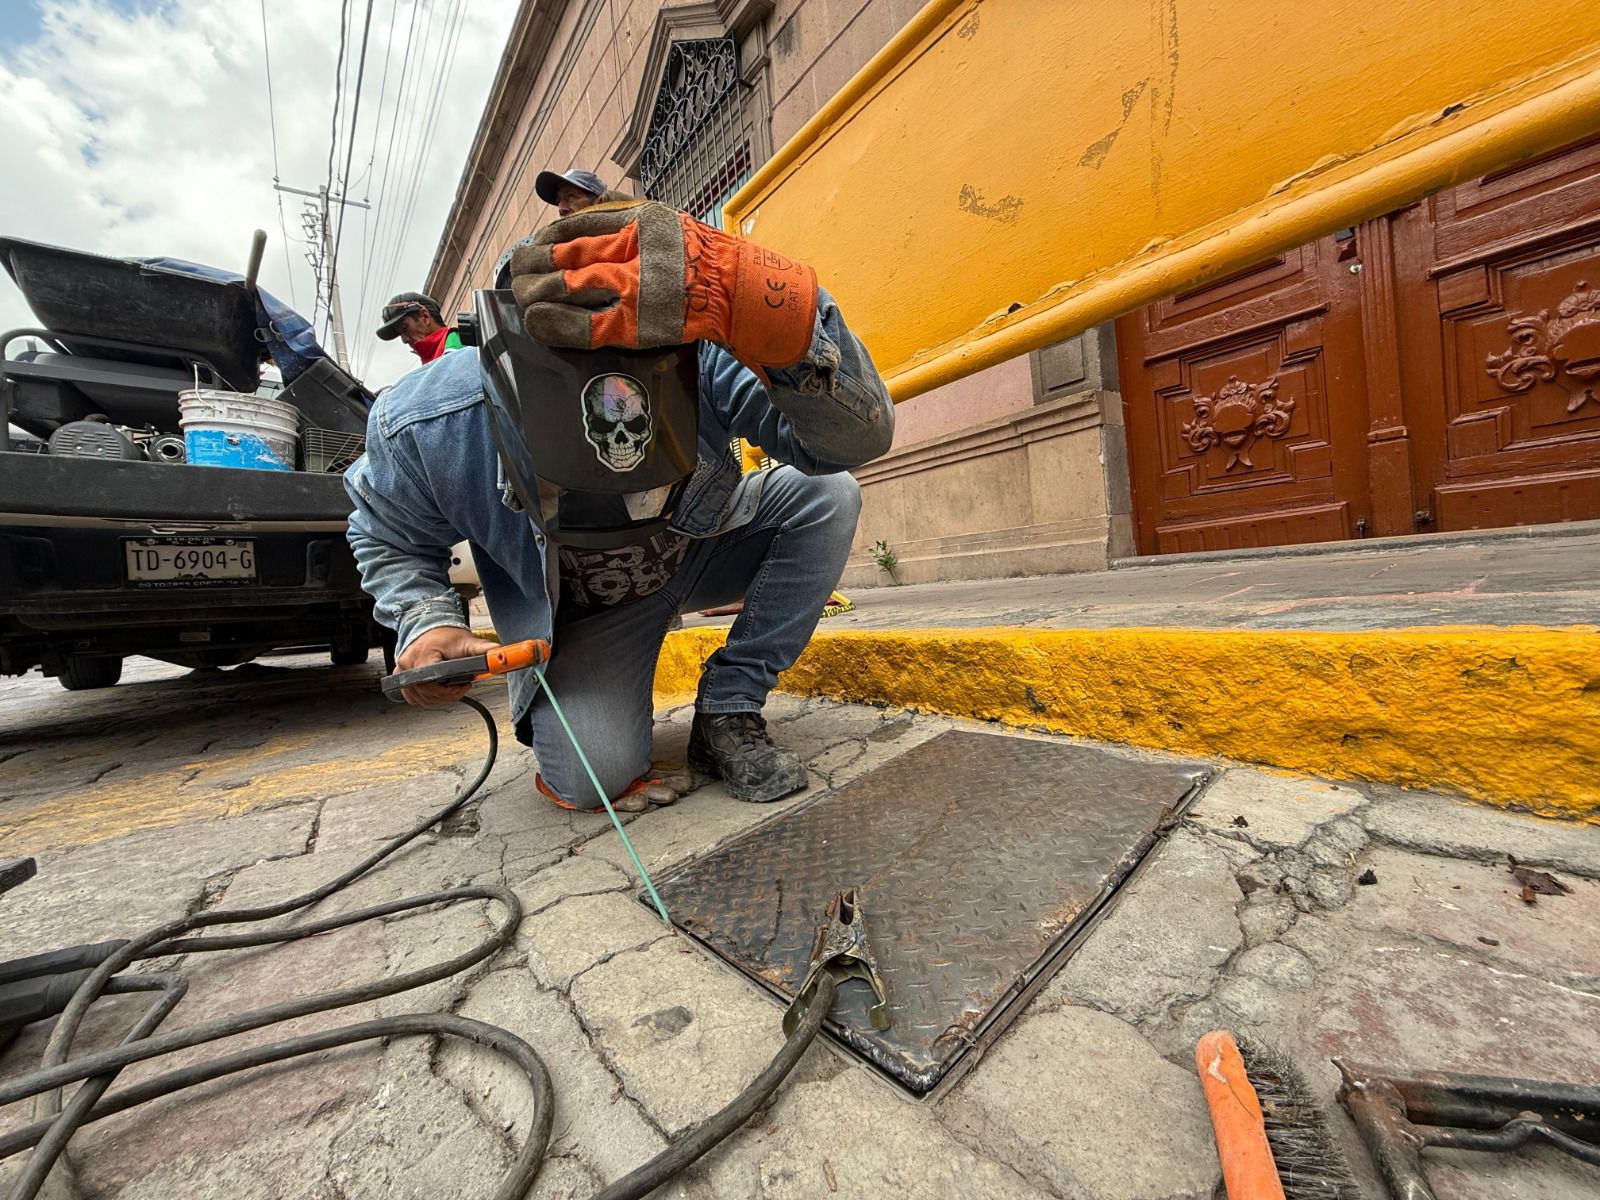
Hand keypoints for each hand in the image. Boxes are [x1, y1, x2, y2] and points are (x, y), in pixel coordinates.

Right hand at [395, 626, 502, 707]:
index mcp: (423, 656)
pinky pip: (412, 696)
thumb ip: (484, 650)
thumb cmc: (446, 635)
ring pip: (420, 698)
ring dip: (439, 697)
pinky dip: (427, 696)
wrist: (430, 626)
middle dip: (448, 694)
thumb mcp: (468, 642)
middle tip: (461, 685)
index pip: (433, 686)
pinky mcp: (400, 675)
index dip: (450, 691)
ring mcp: (402, 671)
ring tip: (450, 685)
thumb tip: (501, 656)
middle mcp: (408, 664)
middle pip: (427, 694)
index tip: (463, 685)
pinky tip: (438, 687)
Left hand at [507, 199, 817, 369]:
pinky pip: (581, 326)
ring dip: (535, 293)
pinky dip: (553, 324)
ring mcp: (630, 289)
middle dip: (531, 265)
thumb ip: (616, 207)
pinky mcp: (632, 324)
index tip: (534, 246)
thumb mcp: (657, 215)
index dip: (544, 239)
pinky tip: (536, 321)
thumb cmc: (697, 254)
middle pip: (560, 255)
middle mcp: (629, 251)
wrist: (734, 290)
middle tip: (519, 273)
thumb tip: (568, 200)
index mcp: (633, 222)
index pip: (571, 227)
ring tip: (523, 296)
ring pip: (564, 288)